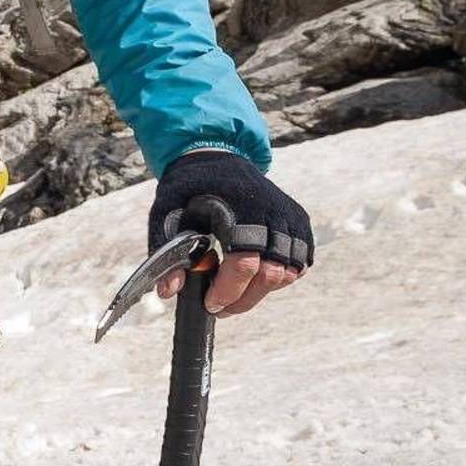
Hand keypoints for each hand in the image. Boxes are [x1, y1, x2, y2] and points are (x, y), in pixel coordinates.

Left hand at [148, 150, 312, 317]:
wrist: (216, 156)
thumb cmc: (189, 188)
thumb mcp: (166, 215)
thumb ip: (167, 253)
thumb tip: (169, 293)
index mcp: (238, 209)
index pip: (243, 263)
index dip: (228, 291)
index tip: (210, 305)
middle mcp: (271, 212)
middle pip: (270, 274)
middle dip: (243, 299)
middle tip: (219, 308)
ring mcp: (290, 217)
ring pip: (287, 272)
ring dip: (260, 290)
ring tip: (233, 291)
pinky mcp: (300, 221)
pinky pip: (298, 263)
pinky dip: (278, 276)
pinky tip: (253, 275)